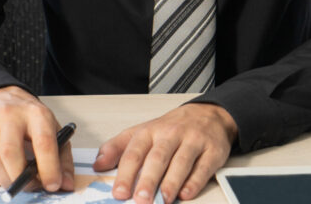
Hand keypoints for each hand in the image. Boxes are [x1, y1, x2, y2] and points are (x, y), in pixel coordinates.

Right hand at [0, 86, 74, 192]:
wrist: (0, 97)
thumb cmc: (28, 118)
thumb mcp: (52, 129)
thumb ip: (62, 159)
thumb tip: (65, 184)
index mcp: (35, 114)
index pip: (43, 143)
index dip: (49, 168)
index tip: (52, 185)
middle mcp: (9, 115)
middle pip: (10, 153)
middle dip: (21, 178)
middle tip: (30, 186)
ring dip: (5, 181)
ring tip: (15, 181)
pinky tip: (1, 175)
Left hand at [93, 103, 235, 202]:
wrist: (206, 115)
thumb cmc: (169, 128)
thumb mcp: (140, 132)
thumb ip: (117, 148)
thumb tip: (98, 164)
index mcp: (149, 131)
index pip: (134, 152)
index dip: (125, 174)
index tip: (119, 192)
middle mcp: (170, 135)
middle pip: (157, 158)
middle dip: (148, 180)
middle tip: (140, 200)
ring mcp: (193, 141)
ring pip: (181, 162)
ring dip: (171, 183)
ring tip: (163, 200)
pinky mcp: (213, 151)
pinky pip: (203, 167)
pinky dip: (194, 182)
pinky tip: (185, 194)